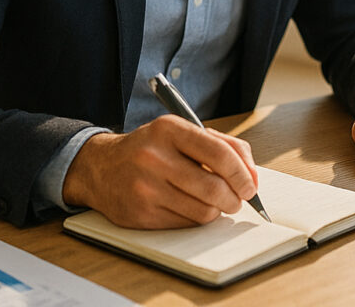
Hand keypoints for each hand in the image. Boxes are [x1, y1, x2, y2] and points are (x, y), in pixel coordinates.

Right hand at [61, 115, 258, 228]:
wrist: (101, 168)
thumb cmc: (151, 149)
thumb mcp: (183, 133)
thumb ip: (224, 146)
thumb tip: (253, 177)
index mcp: (169, 130)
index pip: (219, 154)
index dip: (243, 174)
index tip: (250, 186)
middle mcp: (154, 157)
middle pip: (214, 188)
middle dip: (234, 198)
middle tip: (237, 199)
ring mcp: (145, 187)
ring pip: (202, 211)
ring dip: (216, 210)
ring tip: (213, 202)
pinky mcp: (140, 214)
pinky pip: (185, 225)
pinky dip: (195, 219)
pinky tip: (189, 207)